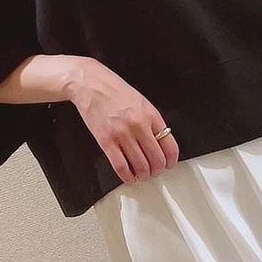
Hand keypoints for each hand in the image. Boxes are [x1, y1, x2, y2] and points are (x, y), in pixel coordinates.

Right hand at [65, 57, 178, 183]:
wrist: (90, 84)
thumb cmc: (114, 91)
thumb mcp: (141, 102)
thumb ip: (152, 122)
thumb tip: (160, 143)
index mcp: (151, 115)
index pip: (169, 146)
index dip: (170, 161)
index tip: (168, 165)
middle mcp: (139, 125)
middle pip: (156, 159)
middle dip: (157, 170)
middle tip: (153, 172)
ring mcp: (122, 134)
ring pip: (140, 166)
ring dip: (143, 175)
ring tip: (141, 175)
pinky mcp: (106, 141)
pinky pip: (121, 166)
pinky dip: (127, 176)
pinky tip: (129, 177)